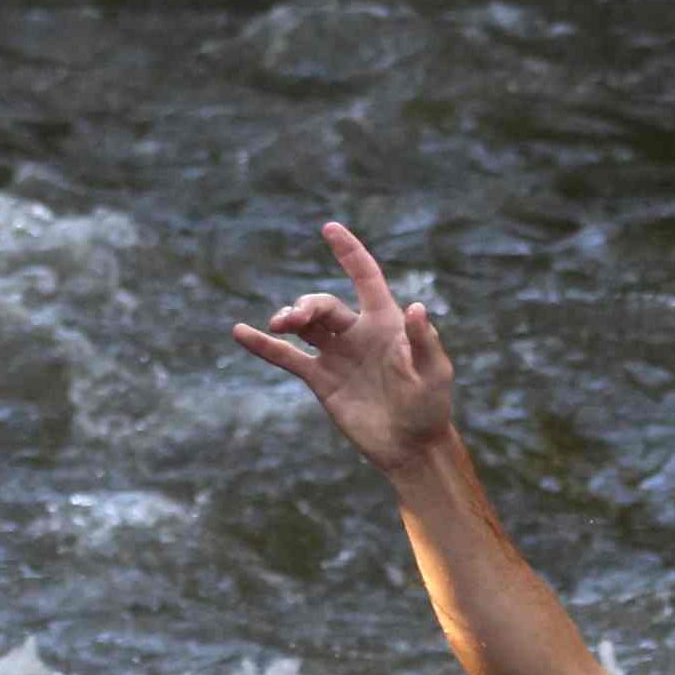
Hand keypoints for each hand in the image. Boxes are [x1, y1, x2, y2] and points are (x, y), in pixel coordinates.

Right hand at [227, 219, 464, 470]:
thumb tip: (416, 306)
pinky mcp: (321, 379)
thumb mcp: (434, 372)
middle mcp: (358, 332)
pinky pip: (287, 357)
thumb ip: (423, 341)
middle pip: (325, 305)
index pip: (365, 277)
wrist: (410, 447)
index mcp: (386, 322)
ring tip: (279, 324)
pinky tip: (239, 332)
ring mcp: (337, 354)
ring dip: (289, 318)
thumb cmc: (429, 406)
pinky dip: (263, 346)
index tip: (329, 228)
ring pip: (305, 325)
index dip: (349, 253)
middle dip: (308, 305)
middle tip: (296, 318)